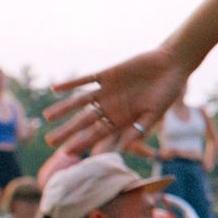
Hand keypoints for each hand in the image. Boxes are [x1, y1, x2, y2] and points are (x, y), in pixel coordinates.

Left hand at [44, 47, 186, 154]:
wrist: (170, 65)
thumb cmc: (167, 92)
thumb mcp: (155, 113)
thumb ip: (139, 129)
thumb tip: (123, 148)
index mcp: (122, 119)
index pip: (98, 134)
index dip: (82, 142)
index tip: (67, 152)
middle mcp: (111, 106)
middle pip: (84, 121)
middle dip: (67, 131)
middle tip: (50, 141)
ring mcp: (107, 90)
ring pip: (80, 101)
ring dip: (64, 108)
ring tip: (47, 117)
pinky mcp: (107, 74)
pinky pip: (86, 79)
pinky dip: (71, 84)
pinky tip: (56, 88)